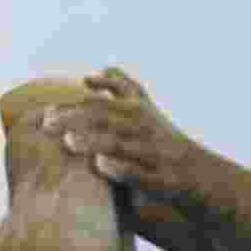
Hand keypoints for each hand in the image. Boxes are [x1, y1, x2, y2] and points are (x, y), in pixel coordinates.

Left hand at [40, 66, 204, 208]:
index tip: (45, 111)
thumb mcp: (148, 112)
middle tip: (47, 125)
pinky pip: (139, 172)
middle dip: (75, 118)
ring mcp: (154, 152)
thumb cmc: (165, 144)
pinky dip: (120, 167)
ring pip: (120, 142)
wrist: (205, 177)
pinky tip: (101, 165)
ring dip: (94, 140)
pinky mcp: (163, 178)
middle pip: (106, 117)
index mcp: (139, 110)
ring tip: (69, 141)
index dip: (73, 105)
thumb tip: (99, 71)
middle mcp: (146, 127)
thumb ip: (125, 90)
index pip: (101, 102)